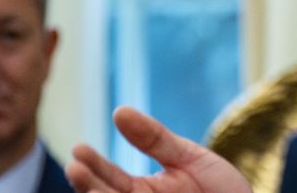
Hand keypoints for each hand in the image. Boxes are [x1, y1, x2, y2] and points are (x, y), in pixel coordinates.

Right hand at [66, 106, 251, 192]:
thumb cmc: (220, 188)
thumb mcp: (189, 158)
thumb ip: (155, 139)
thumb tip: (119, 111)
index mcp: (141, 191)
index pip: (109, 179)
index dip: (93, 166)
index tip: (79, 149)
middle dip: (88, 184)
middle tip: (76, 167)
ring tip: (87, 183)